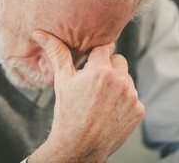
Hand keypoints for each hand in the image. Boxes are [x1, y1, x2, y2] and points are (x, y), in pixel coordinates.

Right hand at [29, 30, 144, 162]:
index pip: (104, 48)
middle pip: (118, 60)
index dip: (95, 56)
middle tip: (94, 83)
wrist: (78, 146)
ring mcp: (132, 96)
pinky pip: (133, 96)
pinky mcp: (138, 110)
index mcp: (101, 70)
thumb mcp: (62, 80)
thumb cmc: (67, 112)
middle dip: (107, 67)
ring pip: (126, 78)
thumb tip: (40, 33)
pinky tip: (110, 110)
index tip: (90, 64)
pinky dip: (124, 100)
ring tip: (101, 98)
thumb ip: (57, 53)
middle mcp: (121, 81)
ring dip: (117, 84)